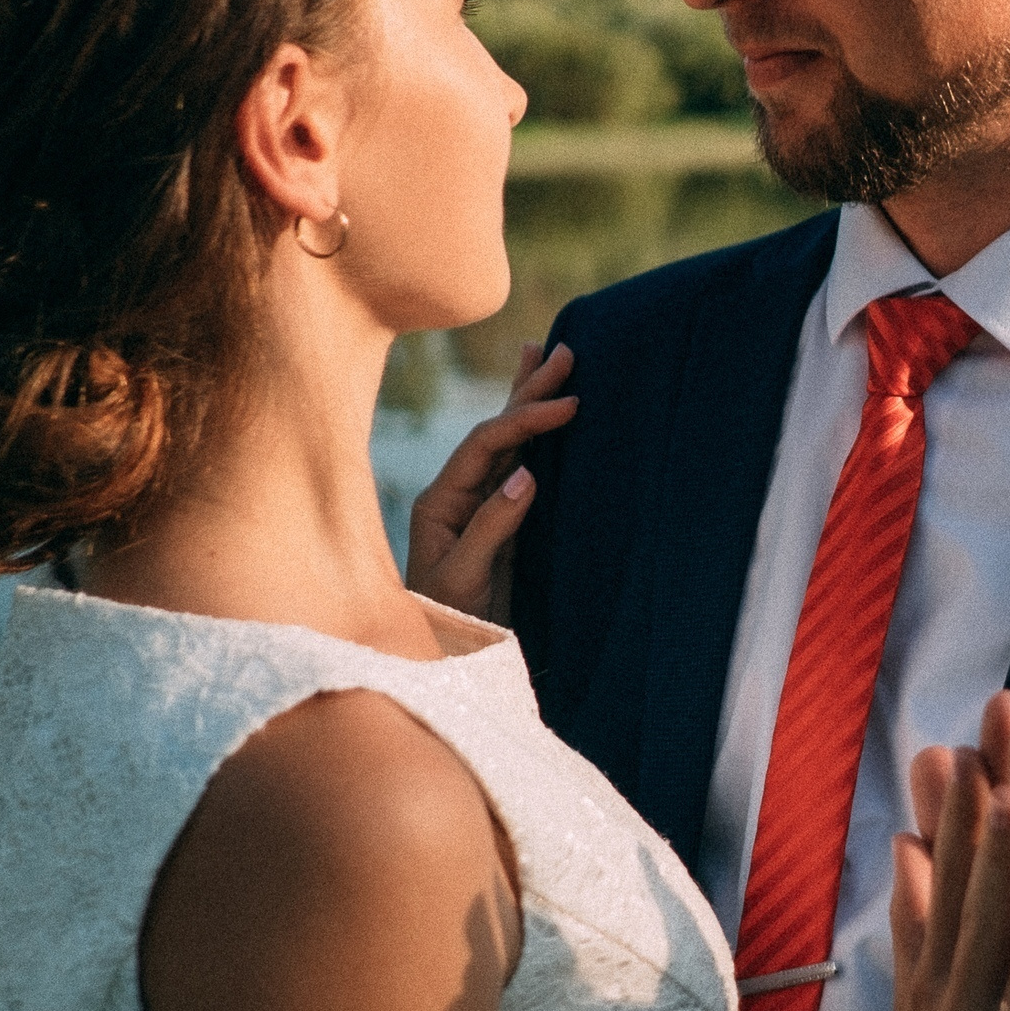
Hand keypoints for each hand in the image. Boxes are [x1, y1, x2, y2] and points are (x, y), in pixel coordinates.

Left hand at [404, 342, 580, 622]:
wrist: (441, 659)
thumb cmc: (448, 625)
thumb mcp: (466, 580)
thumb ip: (493, 528)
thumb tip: (526, 474)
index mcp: (443, 502)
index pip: (488, 445)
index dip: (526, 420)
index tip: (568, 405)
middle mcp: (457, 494)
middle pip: (495, 430)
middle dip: (528, 389)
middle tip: (566, 351)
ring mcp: (477, 504)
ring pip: (506, 440)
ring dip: (527, 398)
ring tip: (547, 353)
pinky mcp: (497, 519)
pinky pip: (516, 463)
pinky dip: (531, 432)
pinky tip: (540, 411)